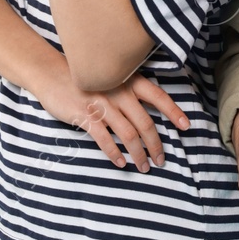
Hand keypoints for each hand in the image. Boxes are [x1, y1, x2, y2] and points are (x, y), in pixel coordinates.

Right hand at [32, 61, 190, 172]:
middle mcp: (120, 92)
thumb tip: (148, 112)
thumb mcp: (112, 77)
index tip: (186, 126)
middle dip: (156, 145)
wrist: (52, 73)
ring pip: (128, 134)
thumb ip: (130, 91)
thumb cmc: (86, 78)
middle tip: (161, 159)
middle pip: (145, 123)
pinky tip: (120, 162)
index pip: (159, 97)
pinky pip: (104, 139)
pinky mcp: (85, 116)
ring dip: (138, 154)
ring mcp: (103, 104)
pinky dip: (114, 153)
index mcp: (129, 80)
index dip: (174, 112)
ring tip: (143, 166)